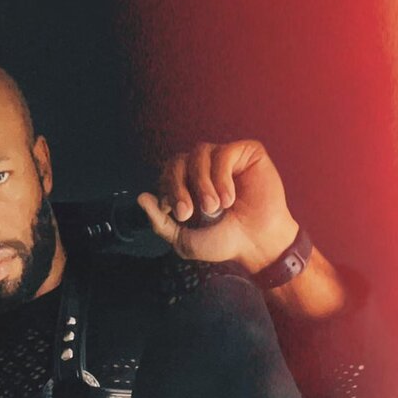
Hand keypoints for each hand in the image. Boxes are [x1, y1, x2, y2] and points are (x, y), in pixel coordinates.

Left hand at [137, 140, 299, 273]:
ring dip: (202, 184)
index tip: (177, 215)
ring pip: (199, 153)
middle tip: (188, 213)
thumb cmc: (224, 241)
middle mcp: (203, 169)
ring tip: (214, 208)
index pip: (166, 173)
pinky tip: (230, 199)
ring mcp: (224, 159)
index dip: (167, 190)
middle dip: (177, 187)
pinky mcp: (246, 153)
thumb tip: (141, 198)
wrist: (256, 244)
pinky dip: (222, 178)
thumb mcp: (183, 240)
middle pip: (177, 160)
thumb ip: (160, 222)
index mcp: (187, 185)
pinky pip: (224, 153)